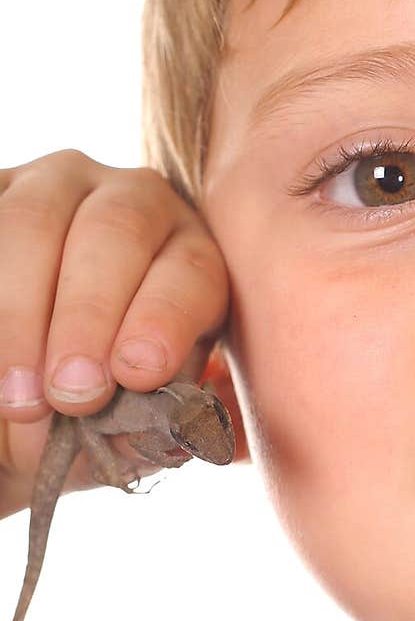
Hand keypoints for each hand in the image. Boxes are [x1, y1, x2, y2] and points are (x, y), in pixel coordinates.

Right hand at [0, 149, 230, 514]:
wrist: (32, 392)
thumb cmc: (101, 405)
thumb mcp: (132, 423)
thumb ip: (144, 427)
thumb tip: (140, 435)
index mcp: (190, 255)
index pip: (190, 274)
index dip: (163, 322)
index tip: (136, 375)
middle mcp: (134, 203)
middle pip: (116, 234)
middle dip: (89, 318)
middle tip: (70, 394)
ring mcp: (57, 185)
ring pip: (36, 222)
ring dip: (21, 313)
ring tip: (18, 396)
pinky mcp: (1, 189)